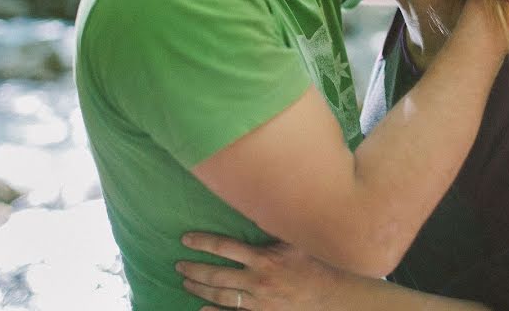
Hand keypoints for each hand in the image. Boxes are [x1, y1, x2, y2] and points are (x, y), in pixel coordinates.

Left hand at [177, 232, 340, 310]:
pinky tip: (202, 309)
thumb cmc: (314, 266)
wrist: (330, 298)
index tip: (185, 239)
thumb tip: (256, 207)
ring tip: (186, 283)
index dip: (203, 242)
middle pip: (216, 275)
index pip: (225, 247)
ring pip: (220, 296)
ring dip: (200, 289)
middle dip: (194, 269)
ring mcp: (257, 302)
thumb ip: (273, 230)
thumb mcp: (294, 243)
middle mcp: (256, 281)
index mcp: (263, 259)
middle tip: (178, 265)